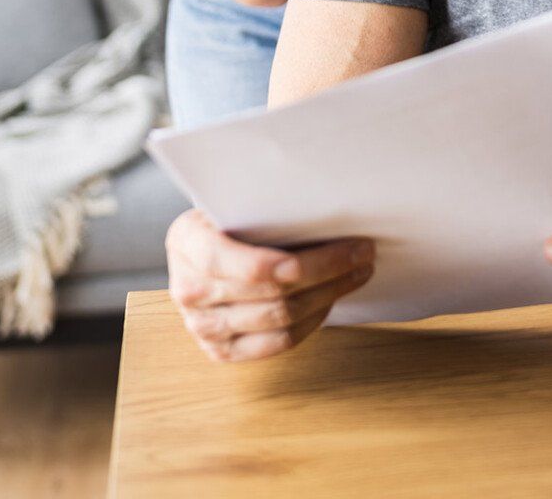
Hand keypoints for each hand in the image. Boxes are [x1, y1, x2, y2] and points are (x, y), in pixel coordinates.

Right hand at [165, 207, 374, 361]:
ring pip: (282, 320)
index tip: (351, 247)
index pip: (252, 266)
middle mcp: (189, 290)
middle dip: (330, 273)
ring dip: (329, 296)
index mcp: (187, 242)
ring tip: (356, 273)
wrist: (194, 249)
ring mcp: (202, 326)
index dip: (307, 263)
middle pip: (275, 294)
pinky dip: (311, 322)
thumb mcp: (232, 199)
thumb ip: (266, 207)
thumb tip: (332, 208)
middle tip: (364, 253)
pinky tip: (329, 299)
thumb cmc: (223, 218)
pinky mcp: (220, 351)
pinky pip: (277, 344)